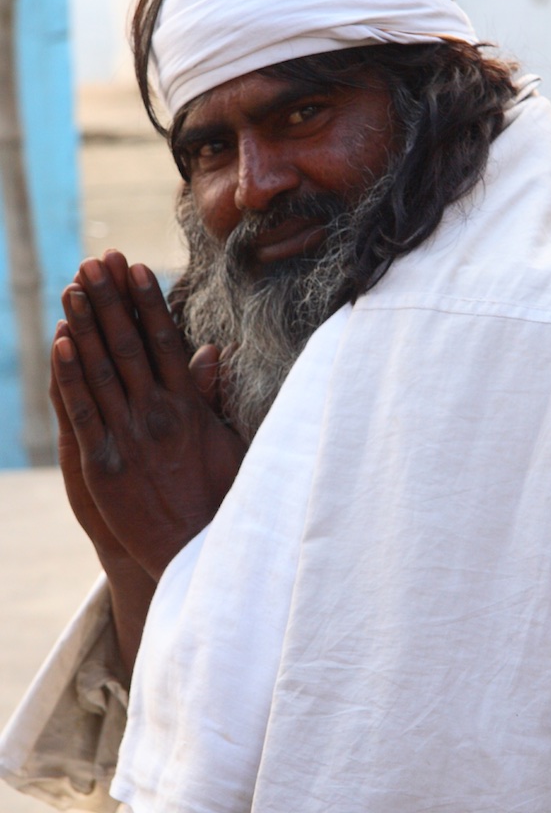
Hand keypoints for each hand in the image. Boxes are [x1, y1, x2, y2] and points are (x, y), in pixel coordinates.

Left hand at [52, 252, 246, 581]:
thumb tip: (211, 350)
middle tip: (95, 261)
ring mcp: (127, 438)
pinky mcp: (101, 465)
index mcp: (189, 406)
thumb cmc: (217, 496)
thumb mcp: (226, 442)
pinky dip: (69, 376)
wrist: (195, 553)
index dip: (146, 301)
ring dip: (85, 324)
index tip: (135, 267)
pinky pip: (83, 411)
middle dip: (109, 300)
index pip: (164, 339)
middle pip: (128, 344)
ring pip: (101, 369)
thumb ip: (212, 395)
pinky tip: (61, 342)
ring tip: (73, 287)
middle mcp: (157, 414)